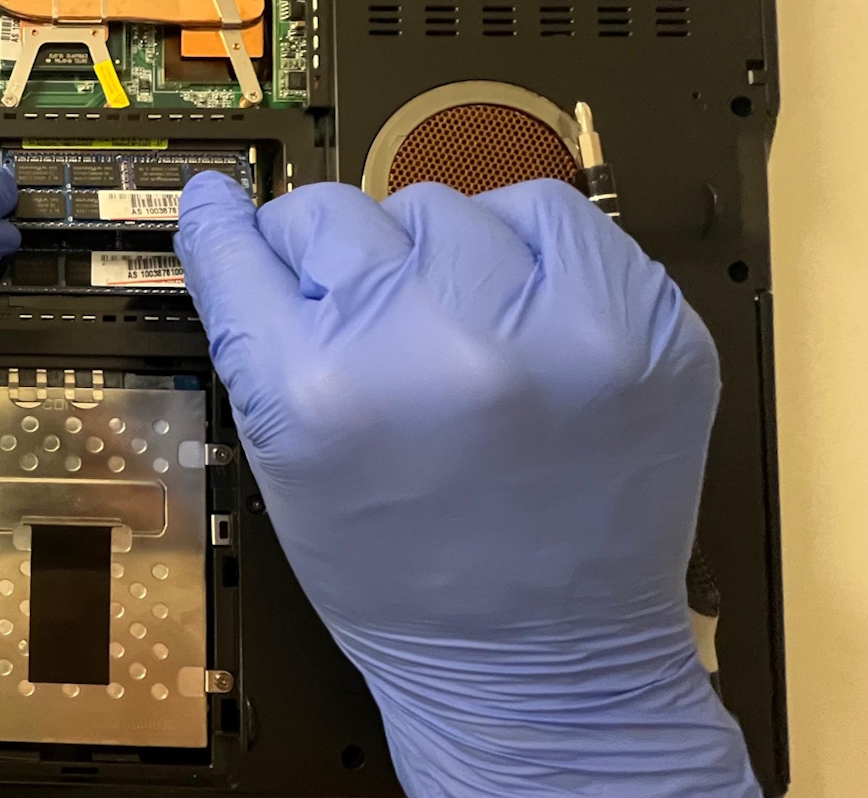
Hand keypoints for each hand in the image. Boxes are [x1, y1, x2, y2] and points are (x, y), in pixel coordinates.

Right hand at [175, 176, 756, 795]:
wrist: (543, 664)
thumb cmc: (399, 577)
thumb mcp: (286, 464)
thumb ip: (257, 332)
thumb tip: (226, 207)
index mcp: (321, 391)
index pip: (246, 246)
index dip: (232, 230)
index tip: (225, 209)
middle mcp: (434, 344)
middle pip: (342, 213)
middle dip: (340, 263)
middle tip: (367, 327)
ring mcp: (554, 328)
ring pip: (448, 202)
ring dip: (434, 253)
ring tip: (450, 331)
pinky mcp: (642, 323)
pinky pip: (553, 215)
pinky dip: (523, 251)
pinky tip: (518, 317)